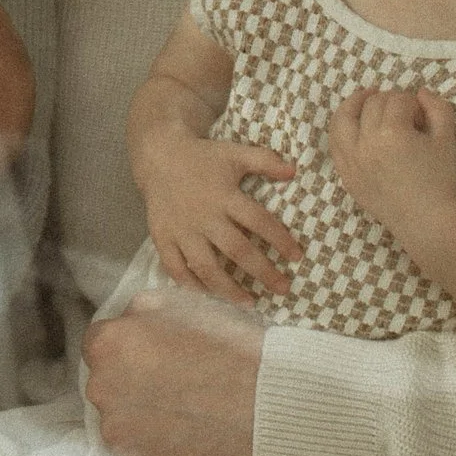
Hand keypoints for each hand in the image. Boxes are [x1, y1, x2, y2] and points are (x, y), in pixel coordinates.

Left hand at [83, 290, 263, 455]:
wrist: (263, 400)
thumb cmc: (225, 344)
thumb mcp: (178, 302)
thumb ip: (137, 310)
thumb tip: (126, 322)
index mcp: (108, 343)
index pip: (100, 341)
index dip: (127, 344)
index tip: (151, 351)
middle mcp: (101, 385)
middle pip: (106, 378)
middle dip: (129, 376)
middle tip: (170, 378)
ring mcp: (115, 426)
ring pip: (117, 412)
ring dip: (138, 407)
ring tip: (179, 404)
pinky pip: (132, 443)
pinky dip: (149, 436)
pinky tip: (180, 426)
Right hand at [134, 125, 302, 300]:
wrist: (159, 156)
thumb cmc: (203, 157)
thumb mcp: (235, 153)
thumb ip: (264, 161)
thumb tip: (295, 171)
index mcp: (225, 196)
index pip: (259, 221)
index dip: (280, 240)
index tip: (297, 257)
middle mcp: (205, 217)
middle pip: (237, 250)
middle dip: (263, 272)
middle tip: (283, 289)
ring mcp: (182, 230)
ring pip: (206, 267)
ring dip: (229, 289)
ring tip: (249, 303)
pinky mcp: (163, 237)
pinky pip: (176, 268)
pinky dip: (191, 285)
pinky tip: (207, 295)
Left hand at [329, 84, 455, 251]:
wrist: (427, 220)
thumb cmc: (439, 179)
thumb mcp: (446, 139)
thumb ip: (437, 107)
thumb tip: (420, 92)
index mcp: (392, 133)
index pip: (398, 100)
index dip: (412, 102)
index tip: (421, 114)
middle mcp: (365, 143)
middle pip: (372, 104)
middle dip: (389, 100)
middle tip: (403, 112)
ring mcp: (351, 160)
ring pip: (343, 119)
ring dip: (354, 104)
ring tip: (366, 98)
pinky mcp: (345, 174)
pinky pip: (335, 143)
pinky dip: (341, 128)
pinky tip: (353, 124)